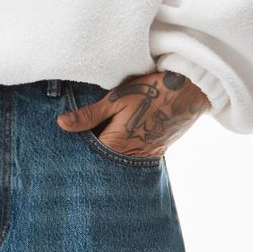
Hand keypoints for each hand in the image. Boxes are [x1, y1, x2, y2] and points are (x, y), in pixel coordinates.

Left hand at [55, 70, 209, 158]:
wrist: (191, 91)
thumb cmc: (152, 90)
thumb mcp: (116, 98)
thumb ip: (89, 115)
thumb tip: (61, 124)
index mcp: (118, 144)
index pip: (89, 156)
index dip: (78, 149)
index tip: (67, 142)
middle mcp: (133, 156)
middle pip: (104, 160)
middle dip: (92, 152)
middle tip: (80, 139)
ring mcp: (147, 156)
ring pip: (119, 159)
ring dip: (109, 150)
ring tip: (100, 135)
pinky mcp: (157, 152)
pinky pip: (134, 155)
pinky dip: (124, 148)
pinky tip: (120, 135)